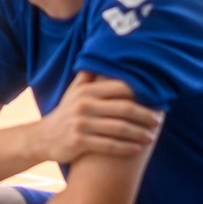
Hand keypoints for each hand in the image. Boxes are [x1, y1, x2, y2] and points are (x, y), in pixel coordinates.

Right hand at [38, 73, 161, 165]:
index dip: (142, 94)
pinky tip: (137, 149)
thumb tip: (103, 54)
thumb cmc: (66, 113)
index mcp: (87, 90)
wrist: (43, 137)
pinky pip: (109, 146)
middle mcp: (84, 105)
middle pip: (124, 109)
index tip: (156, 100)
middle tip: (159, 121)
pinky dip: (126, 148)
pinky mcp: (79, 142)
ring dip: (139, 133)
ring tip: (151, 137)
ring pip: (119, 128)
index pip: (121, 88)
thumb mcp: (74, 91)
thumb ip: (89, 76)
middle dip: (145, 116)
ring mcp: (81, 124)